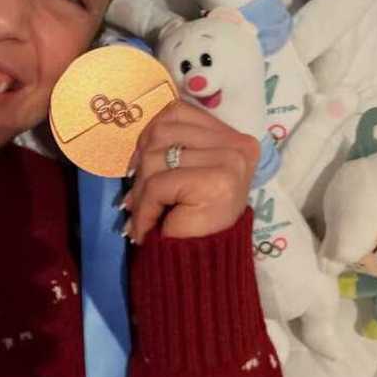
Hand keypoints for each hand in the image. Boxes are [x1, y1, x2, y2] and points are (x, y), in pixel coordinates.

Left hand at [122, 100, 259, 243]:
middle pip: (163, 132)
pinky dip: (144, 208)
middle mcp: (239, 145)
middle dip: (141, 165)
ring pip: (156, 157)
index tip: (139, 166)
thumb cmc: (194, 217)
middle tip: (138, 196)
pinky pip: (158, 184)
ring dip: (139, 190)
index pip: (178, 111)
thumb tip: (138, 137)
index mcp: (235, 137)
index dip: (149, 134)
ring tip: (143, 212)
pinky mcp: (216, 182)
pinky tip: (146, 227)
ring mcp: (231, 162)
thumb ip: (174, 144)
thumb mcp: (187, 170)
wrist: (204, 265)